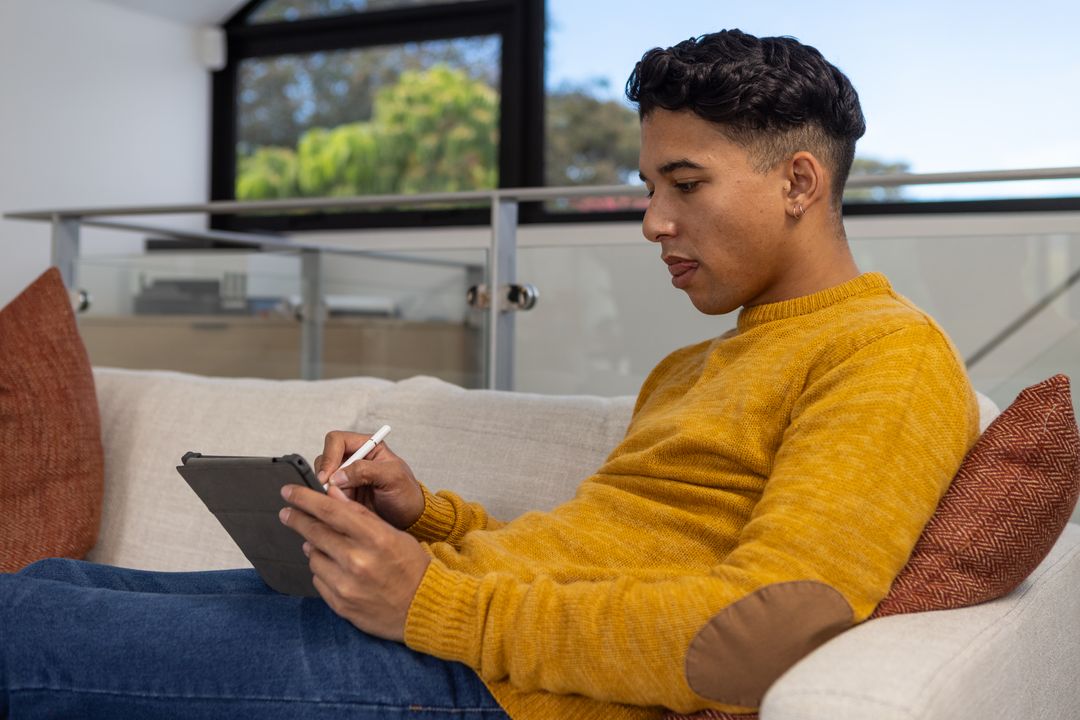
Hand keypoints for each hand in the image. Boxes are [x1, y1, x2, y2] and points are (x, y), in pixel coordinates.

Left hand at [279, 483, 430, 640]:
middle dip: (297, 519)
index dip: (305, 499)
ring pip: (313, 557)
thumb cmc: (411, 567)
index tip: (289, 492)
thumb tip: (332, 494)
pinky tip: (335, 568)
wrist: (423, 608)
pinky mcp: (340, 605)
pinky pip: (318, 580)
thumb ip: (360, 514)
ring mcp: (346, 585)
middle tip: (287, 513)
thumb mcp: (392, 533)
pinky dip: (322, 570)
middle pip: (314, 533)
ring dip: (314, 547)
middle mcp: (357, 561)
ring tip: (326, 546)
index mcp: (374, 538)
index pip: (330, 511)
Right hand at [314, 430, 425, 528]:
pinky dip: (330, 501)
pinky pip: (326, 495)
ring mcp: (346, 478)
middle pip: (325, 458)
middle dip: (326, 475)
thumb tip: (338, 475)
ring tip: (344, 501)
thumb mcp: (393, 477)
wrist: (408, 519)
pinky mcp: (342, 494)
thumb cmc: (406, 494)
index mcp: (368, 446)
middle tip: (331, 492)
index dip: (330, 456)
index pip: (338, 441)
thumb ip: (366, 470)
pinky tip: (342, 507)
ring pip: (323, 478)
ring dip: (328, 490)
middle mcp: (354, 459)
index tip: (328, 476)